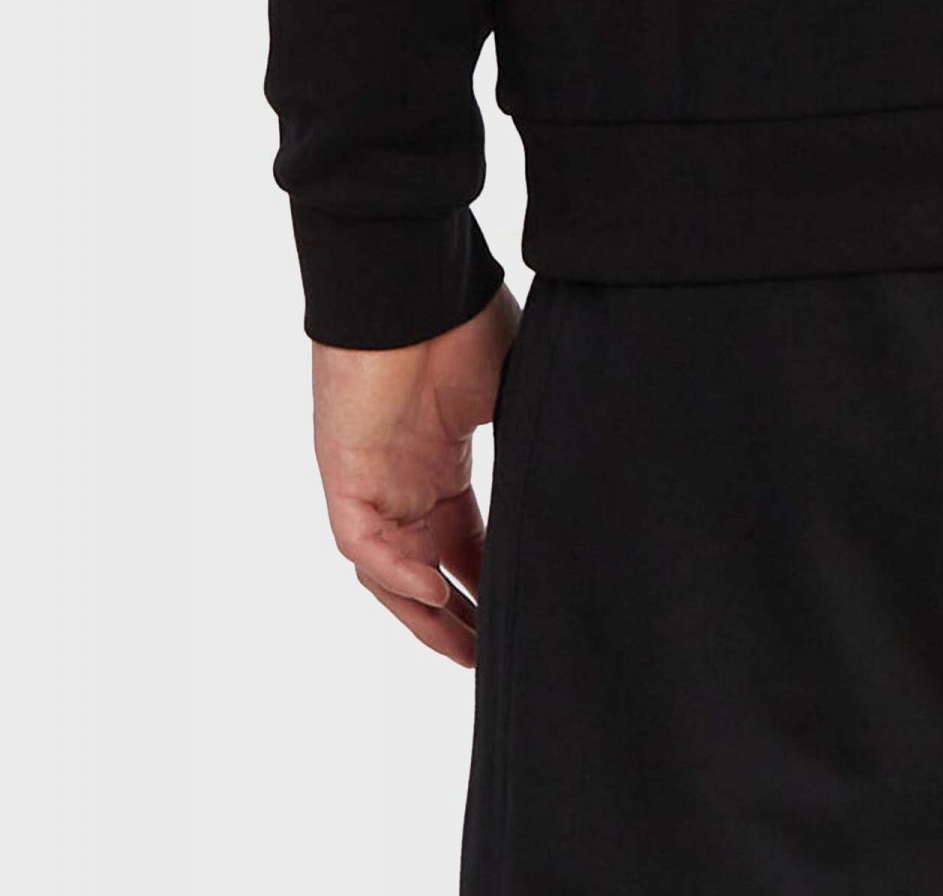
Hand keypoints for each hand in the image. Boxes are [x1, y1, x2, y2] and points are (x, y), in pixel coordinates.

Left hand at [311, 284, 520, 666]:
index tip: (522, 621)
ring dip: (425, 615)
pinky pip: (364, 544)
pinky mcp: (345, 474)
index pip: (466, 545)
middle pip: (428, 573)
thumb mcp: (516, 390)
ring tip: (465, 652)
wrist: (414, 284)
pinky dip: (397, 574)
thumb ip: (533, 438)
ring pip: (390, 573)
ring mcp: (373, 481)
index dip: (492, 585)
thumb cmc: (465, 321)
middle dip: (459, 620)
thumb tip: (592, 477)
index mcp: (443, 465)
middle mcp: (406, 482)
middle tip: (492, 662)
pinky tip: (436, 592)